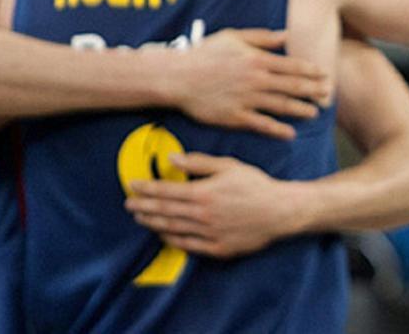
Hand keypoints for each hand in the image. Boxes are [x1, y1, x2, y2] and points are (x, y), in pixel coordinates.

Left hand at [125, 152, 298, 258]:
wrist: (280, 211)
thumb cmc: (256, 185)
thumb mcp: (229, 166)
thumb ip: (199, 163)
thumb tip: (172, 159)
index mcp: (204, 193)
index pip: (166, 191)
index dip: (146, 188)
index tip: (132, 185)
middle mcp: (202, 215)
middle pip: (164, 211)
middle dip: (143, 207)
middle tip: (128, 204)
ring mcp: (208, 234)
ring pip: (172, 229)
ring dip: (153, 223)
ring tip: (140, 218)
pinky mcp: (217, 248)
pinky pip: (188, 245)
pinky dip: (172, 240)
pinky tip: (163, 235)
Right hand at [162, 29, 329, 139]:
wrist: (176, 77)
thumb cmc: (204, 53)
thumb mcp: (234, 37)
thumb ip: (262, 37)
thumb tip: (287, 35)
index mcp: (257, 59)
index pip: (293, 66)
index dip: (312, 72)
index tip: (326, 75)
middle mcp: (255, 79)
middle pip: (293, 86)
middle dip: (314, 90)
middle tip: (329, 94)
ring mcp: (246, 99)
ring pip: (281, 106)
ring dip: (301, 110)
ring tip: (315, 113)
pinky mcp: (234, 116)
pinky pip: (261, 124)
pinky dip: (277, 129)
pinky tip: (290, 133)